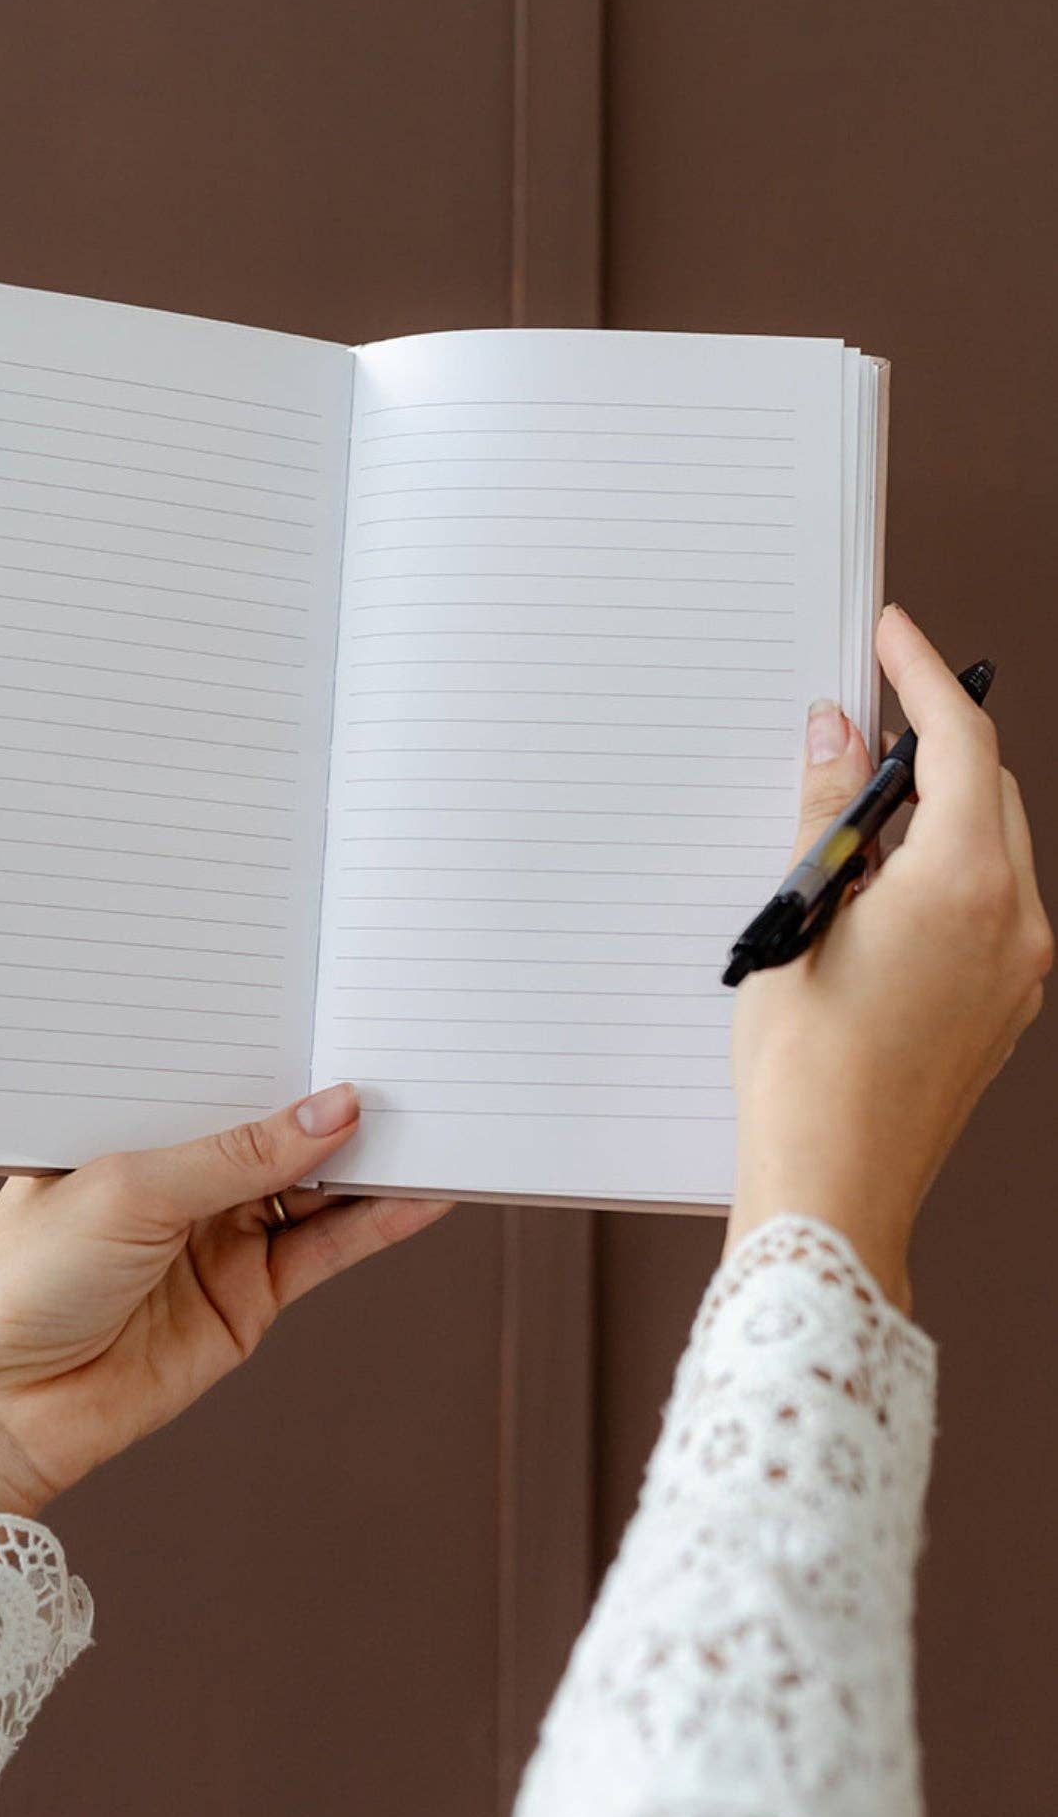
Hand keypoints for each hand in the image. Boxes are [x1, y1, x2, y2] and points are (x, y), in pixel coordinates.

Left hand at [0, 1086, 447, 1516]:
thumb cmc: (20, 1280)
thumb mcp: (131, 1188)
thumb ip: (240, 1153)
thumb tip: (336, 1107)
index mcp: (134, 1122)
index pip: (226, 1073)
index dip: (285, 1048)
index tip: (350, 1013)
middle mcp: (181, 1174)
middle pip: (280, 1128)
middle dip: (340, 1099)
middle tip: (412, 1059)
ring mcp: (218, 1237)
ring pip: (314, 1187)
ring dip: (371, 1160)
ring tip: (439, 1121)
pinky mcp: (246, 1299)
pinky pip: (324, 1251)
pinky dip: (375, 1223)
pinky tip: (420, 1194)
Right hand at [728, 606, 1050, 1308]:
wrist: (836, 1181)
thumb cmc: (807, 1070)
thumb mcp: (798, 920)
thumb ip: (825, 817)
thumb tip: (836, 738)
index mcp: (965, 887)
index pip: (958, 744)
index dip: (923, 678)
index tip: (897, 636)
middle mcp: (1014, 922)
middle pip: (987, 791)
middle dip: (930, 747)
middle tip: (861, 724)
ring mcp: (1018, 970)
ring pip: (992, 848)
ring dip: (935, 814)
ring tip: (853, 823)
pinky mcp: (1006, 1007)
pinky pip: (990, 906)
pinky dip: (944, 873)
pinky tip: (878, 893)